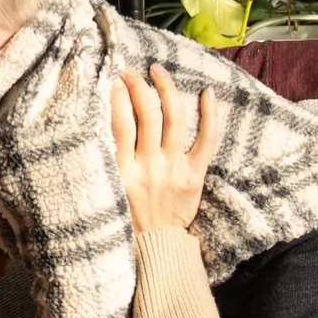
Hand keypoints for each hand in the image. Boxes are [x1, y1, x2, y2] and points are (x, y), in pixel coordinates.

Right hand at [111, 67, 222, 233]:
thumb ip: (109, 160)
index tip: (114, 81)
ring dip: (167, 89)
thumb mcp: (110, 190)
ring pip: (174, 119)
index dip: (117, 97)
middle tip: (132, 72)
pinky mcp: (195, 175)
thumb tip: (107, 122)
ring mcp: (175, 169)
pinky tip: (208, 93)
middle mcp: (150, 167)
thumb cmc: (129, 216)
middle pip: (146, 115)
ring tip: (158, 71)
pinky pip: (207, 140)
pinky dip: (210, 115)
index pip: (120, 125)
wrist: (157, 246)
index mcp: (124, 172)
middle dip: (138, 86)